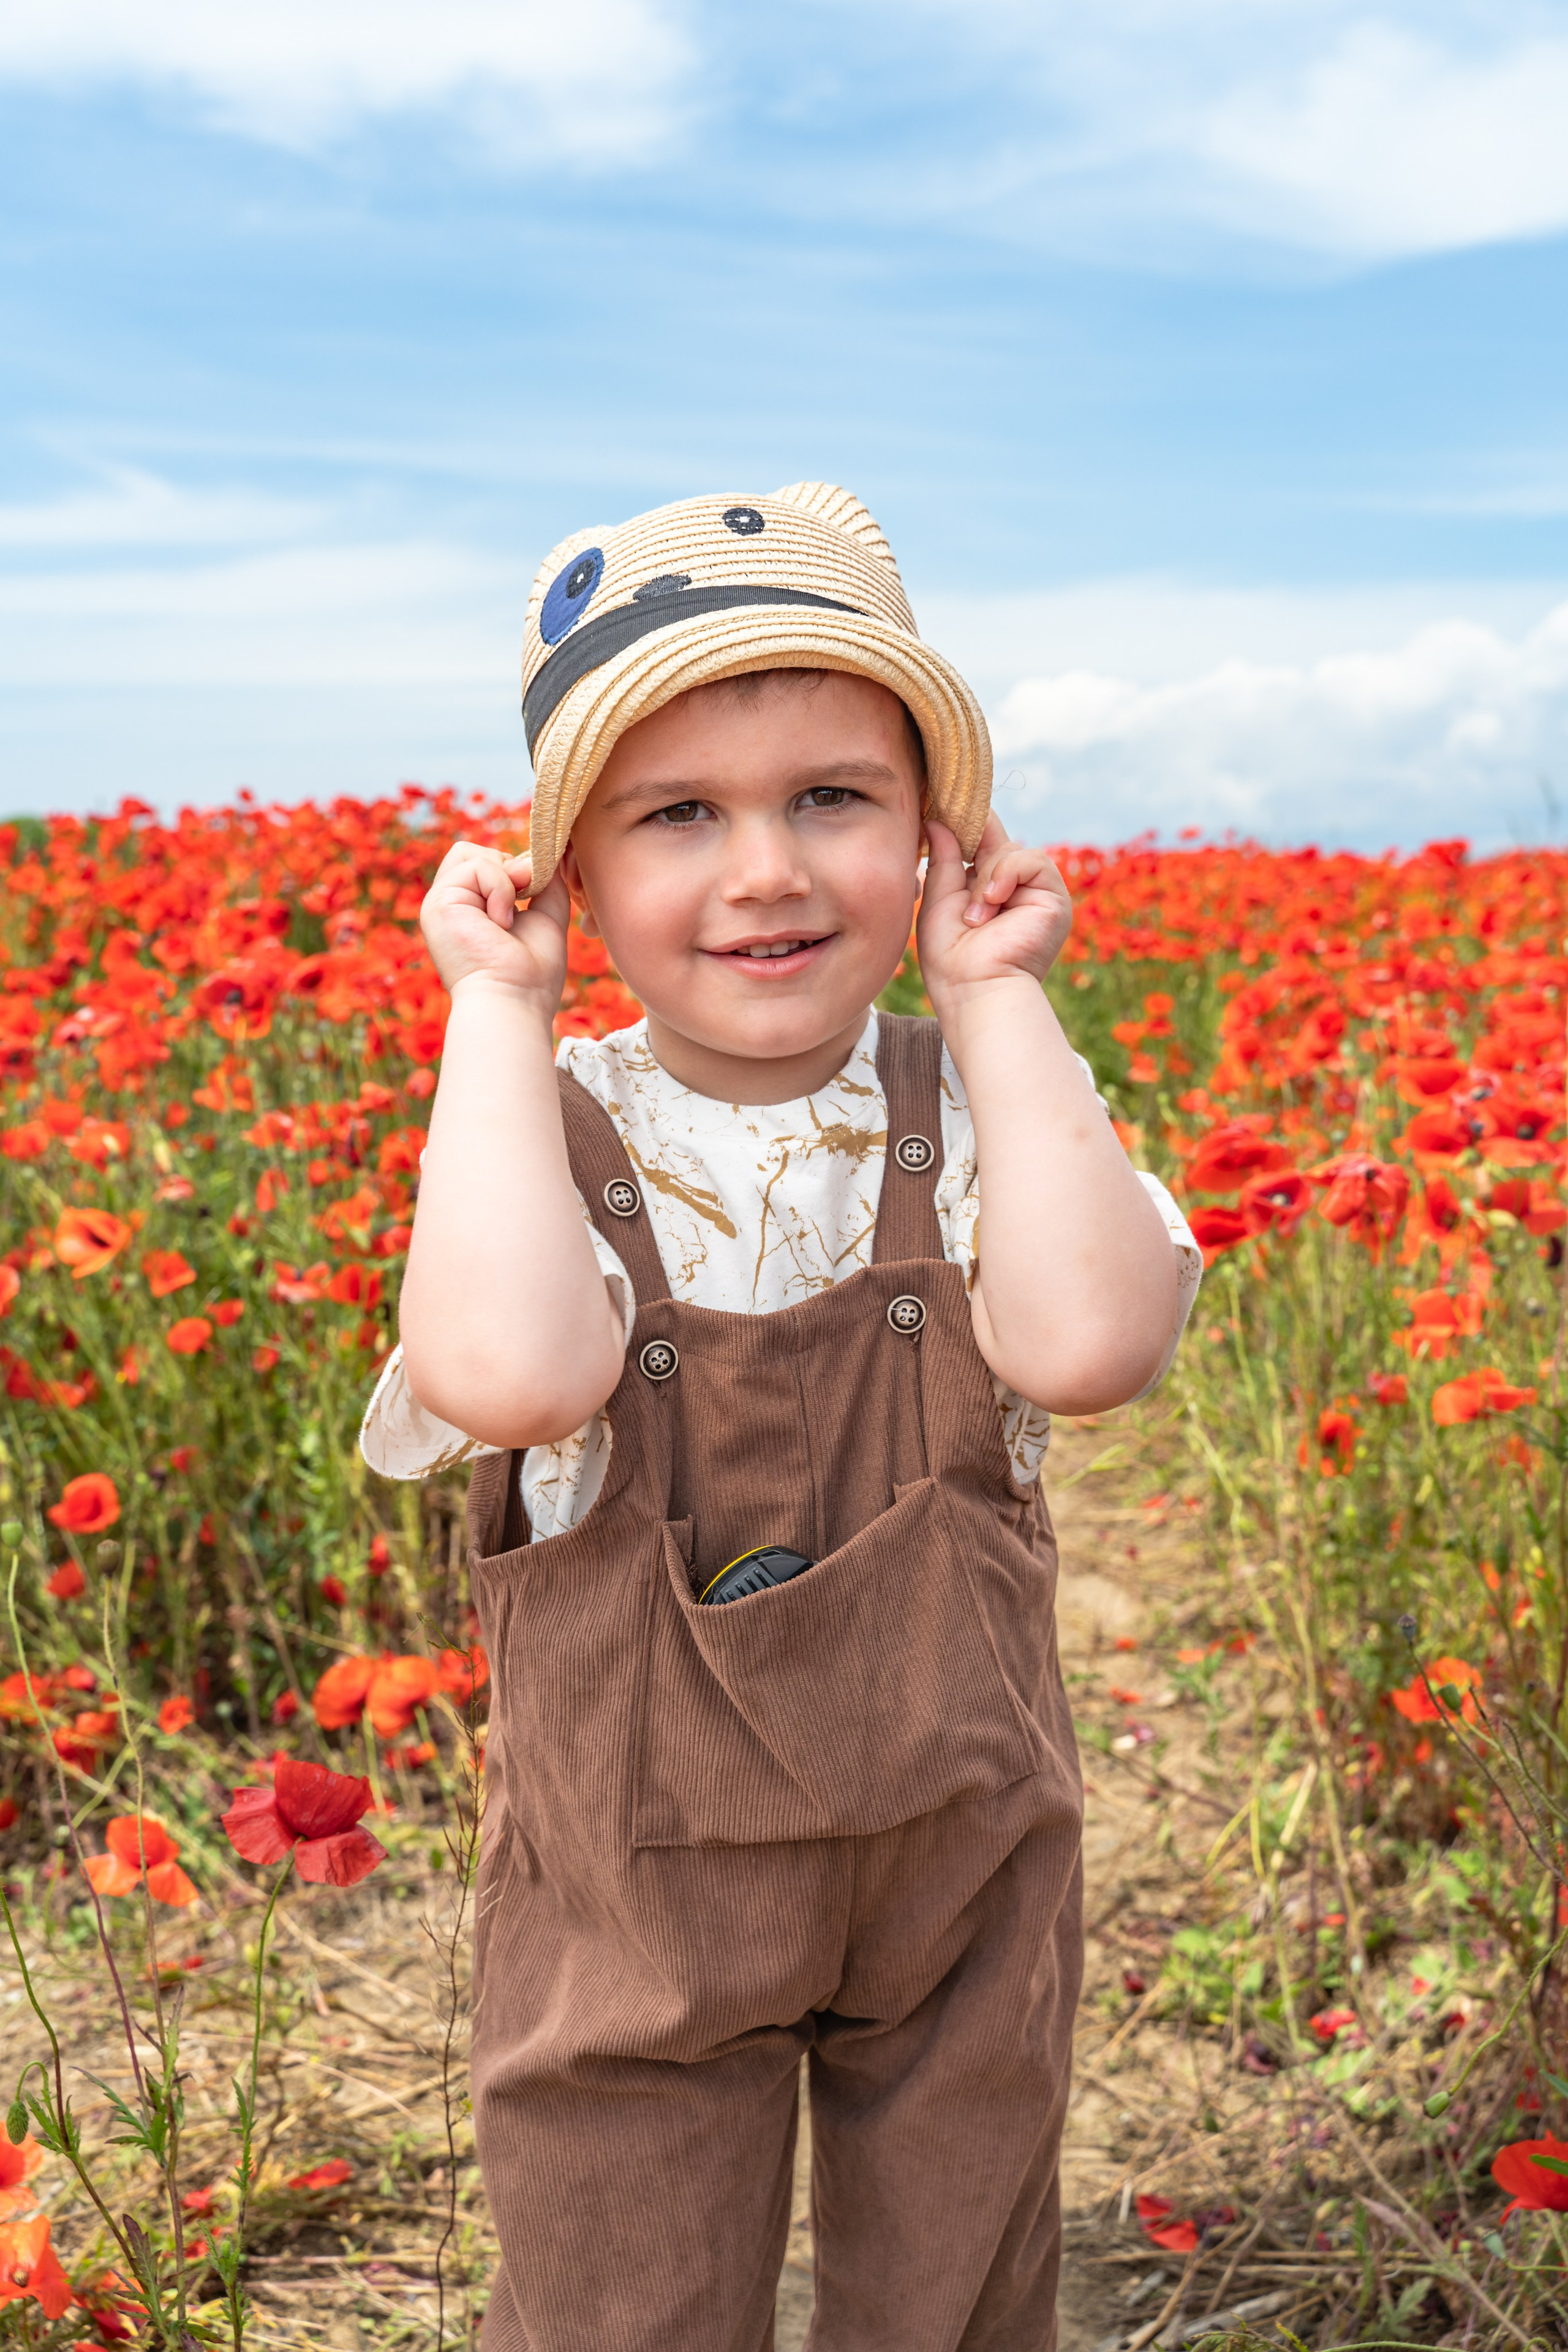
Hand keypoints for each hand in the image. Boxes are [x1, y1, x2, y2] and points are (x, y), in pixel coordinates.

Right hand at [420, 840, 570, 1006]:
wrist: (514, 1000)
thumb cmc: (532, 974)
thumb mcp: (546, 917)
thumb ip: (544, 882)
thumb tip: (539, 854)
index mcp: (469, 911)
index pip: (484, 863)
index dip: (514, 869)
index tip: (533, 894)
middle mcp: (451, 906)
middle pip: (471, 852)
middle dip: (507, 868)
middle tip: (524, 899)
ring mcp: (440, 904)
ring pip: (472, 854)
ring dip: (505, 880)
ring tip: (509, 918)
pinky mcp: (438, 904)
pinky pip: (476, 866)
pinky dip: (501, 888)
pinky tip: (502, 922)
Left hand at [916, 817, 1072, 1004]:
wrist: (974, 989)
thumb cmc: (951, 958)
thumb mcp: (939, 901)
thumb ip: (944, 860)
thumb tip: (935, 821)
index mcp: (986, 889)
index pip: (981, 840)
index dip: (968, 822)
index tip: (943, 808)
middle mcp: (1013, 889)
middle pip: (996, 841)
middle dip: (972, 856)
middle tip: (961, 893)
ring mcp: (1035, 893)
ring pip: (1011, 850)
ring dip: (986, 877)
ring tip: (976, 918)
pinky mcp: (1054, 898)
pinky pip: (1030, 859)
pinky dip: (1006, 875)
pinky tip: (993, 902)